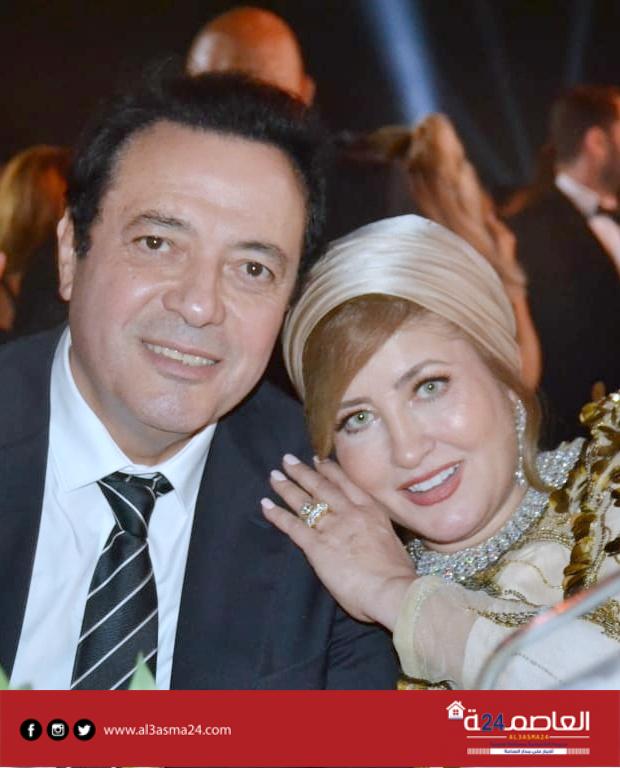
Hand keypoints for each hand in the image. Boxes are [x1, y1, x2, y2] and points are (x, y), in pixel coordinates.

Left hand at [261, 454, 416, 630]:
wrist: (393, 590)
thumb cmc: (398, 574)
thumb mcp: (392, 541)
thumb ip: (376, 532)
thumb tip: (371, 537)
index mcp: (371, 511)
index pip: (346, 484)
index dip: (329, 471)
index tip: (318, 460)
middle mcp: (350, 512)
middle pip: (321, 486)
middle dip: (303, 472)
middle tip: (288, 460)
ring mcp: (332, 527)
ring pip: (305, 501)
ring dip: (287, 487)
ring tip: (274, 476)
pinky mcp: (317, 545)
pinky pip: (292, 525)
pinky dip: (277, 514)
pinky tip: (266, 505)